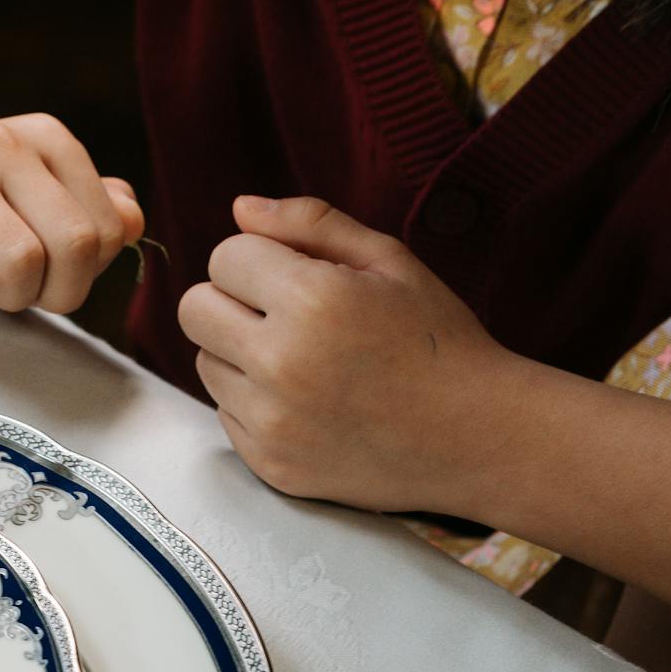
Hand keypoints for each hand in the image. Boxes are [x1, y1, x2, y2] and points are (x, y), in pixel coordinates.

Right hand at [0, 113, 146, 315]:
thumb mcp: (33, 200)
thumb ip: (92, 210)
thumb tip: (131, 220)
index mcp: (44, 138)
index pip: (107, 229)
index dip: (86, 272)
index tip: (47, 270)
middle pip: (73, 246)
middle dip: (56, 292)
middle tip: (20, 292)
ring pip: (20, 266)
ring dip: (7, 299)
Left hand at [177, 195, 517, 513]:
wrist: (476, 438)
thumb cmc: (437, 340)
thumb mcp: (389, 261)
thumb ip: (310, 223)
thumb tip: (240, 207)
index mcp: (312, 300)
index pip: (224, 256)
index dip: (260, 259)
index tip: (296, 276)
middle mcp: (281, 363)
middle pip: (194, 309)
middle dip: (232, 300)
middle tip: (285, 313)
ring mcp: (271, 421)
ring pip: (204, 362)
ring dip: (240, 354)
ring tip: (304, 361)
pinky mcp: (269, 464)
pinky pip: (225, 414)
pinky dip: (255, 403)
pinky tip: (310, 402)